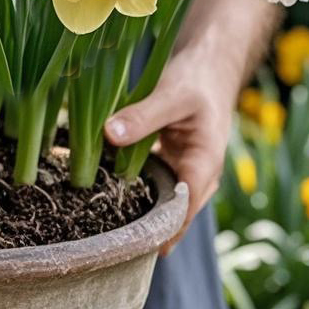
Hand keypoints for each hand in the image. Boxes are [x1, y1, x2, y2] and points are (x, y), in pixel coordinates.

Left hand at [104, 33, 239, 255]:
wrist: (208, 66)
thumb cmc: (196, 79)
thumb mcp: (171, 94)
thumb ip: (142, 115)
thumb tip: (109, 135)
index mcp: (205, 165)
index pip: (182, 210)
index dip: (158, 229)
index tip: (128, 243)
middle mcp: (196, 175)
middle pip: (171, 213)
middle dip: (144, 227)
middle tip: (105, 242)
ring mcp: (182, 170)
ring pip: (158, 199)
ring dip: (136, 208)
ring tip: (100, 225)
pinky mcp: (168, 162)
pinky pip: (149, 181)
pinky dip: (132, 185)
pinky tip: (103, 189)